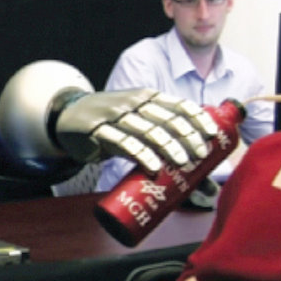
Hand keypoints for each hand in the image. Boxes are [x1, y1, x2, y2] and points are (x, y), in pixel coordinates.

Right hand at [55, 89, 218, 173]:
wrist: (68, 116)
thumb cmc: (111, 125)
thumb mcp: (136, 125)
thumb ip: (160, 145)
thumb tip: (203, 183)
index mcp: (147, 97)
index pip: (178, 104)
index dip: (197, 117)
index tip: (212, 134)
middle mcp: (133, 102)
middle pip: (166, 118)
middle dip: (187, 136)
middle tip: (200, 154)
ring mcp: (114, 115)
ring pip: (147, 130)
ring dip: (168, 146)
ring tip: (183, 162)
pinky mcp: (98, 131)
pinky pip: (122, 142)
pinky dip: (140, 155)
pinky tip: (153, 167)